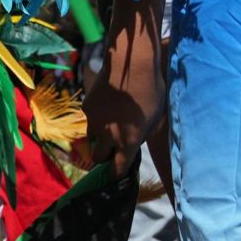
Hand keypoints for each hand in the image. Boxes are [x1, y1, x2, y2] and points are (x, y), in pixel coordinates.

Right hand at [84, 4, 163, 174]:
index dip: (117, 172)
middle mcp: (107, 136)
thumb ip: (142, 135)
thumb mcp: (154, 118)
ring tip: (111, 124)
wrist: (131, 67)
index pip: (117, 168)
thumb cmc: (151, 91)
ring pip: (92, 138)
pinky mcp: (86, 108)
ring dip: (100, 137)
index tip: (117, 173)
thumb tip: (133, 142)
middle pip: (99, 157)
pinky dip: (97, 118)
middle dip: (105, 156)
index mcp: (128, 142)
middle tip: (112, 149)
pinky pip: (90, 120)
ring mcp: (94, 122)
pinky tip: (107, 106)